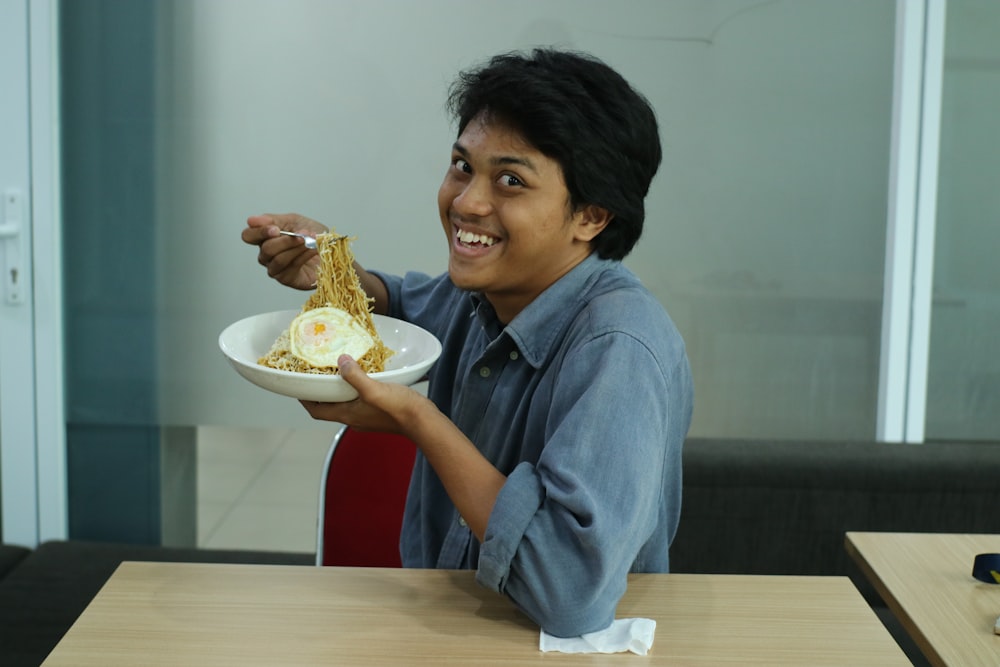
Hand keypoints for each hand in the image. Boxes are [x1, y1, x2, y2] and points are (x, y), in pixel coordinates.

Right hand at [242, 213, 327, 289]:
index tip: (275, 229)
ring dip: (296, 248)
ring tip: (310, 241)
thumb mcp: (294, 221)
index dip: (259, 232)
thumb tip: (252, 220)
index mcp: (265, 238)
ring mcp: (275, 268)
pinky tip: (313, 250)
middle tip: (301, 234)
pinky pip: (290, 267)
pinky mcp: (286, 278)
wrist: (331, 249)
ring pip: (278, 259)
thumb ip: (273, 220)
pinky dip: (303, 256)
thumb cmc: (312, 236)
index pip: (249, 235)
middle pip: (266, 249)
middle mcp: (266, 255)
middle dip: (286, 240)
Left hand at [300, 354, 433, 433]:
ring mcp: (367, 417)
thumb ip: (355, 376)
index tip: (299, 386)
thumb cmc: (399, 409)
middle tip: (318, 373)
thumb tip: (340, 361)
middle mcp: (354, 418)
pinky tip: (364, 376)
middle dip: (321, 392)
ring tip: (339, 371)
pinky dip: (356, 389)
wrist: (424, 421)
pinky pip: (360, 401)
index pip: (317, 411)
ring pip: (345, 403)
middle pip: (329, 406)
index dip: (305, 400)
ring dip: (339, 390)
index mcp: (347, 415)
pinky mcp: (379, 413)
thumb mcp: (374, 389)